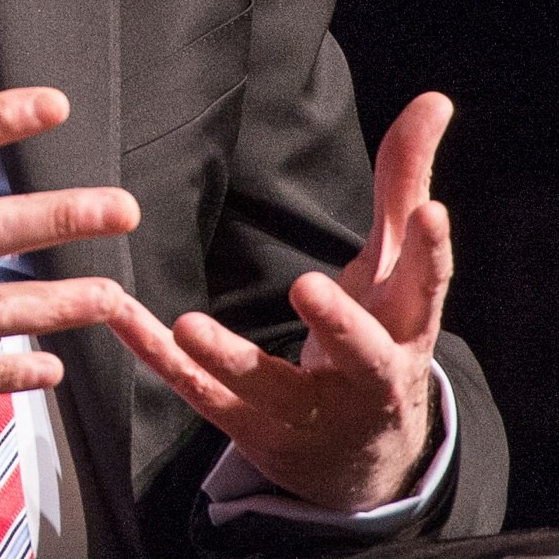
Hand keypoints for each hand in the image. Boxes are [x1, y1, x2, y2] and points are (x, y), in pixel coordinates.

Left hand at [108, 91, 455, 512]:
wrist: (364, 459)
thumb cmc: (381, 334)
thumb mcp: (395, 266)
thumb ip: (405, 181)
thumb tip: (436, 98)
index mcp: (406, 326)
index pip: (428, 288)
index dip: (433, 252)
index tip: (433, 213)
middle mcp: (366, 375)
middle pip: (362, 353)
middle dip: (339, 326)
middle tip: (309, 287)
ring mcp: (308, 410)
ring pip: (267, 387)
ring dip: (227, 357)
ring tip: (190, 326)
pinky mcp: (252, 426)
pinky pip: (199, 391)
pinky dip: (158, 356)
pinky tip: (122, 317)